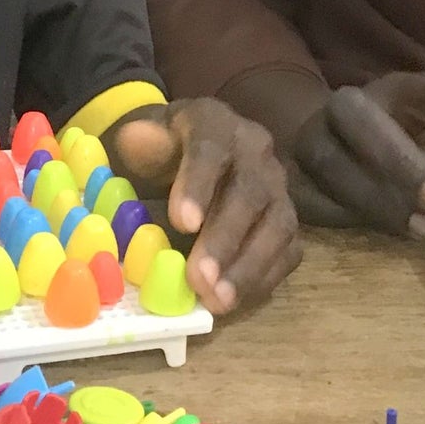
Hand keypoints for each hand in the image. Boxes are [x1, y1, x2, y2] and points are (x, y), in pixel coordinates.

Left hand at [109, 99, 301, 315]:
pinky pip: (289, 249)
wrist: (182, 152)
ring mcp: (277, 186)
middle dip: (226, 238)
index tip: (182, 224)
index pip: (211, 148)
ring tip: (219, 300)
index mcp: (214, 123)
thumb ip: (137, 141)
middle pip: (250, 191)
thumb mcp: (140, 139)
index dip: (199, 185)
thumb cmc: (159, 151)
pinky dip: (266, 277)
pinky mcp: (285, 219)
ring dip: (250, 266)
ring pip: (279, 223)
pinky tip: (237, 299)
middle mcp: (255, 150)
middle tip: (200, 278)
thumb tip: (136, 140)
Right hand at [287, 72, 424, 236]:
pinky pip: (312, 195)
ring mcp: (313, 137)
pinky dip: (347, 215)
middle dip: (403, 159)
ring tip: (423, 228)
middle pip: (364, 119)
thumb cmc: (401, 142)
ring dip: (377, 197)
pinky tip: (382, 230)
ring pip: (330, 161)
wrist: (327, 141)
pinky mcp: (294, 175)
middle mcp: (350, 105)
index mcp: (398, 89)